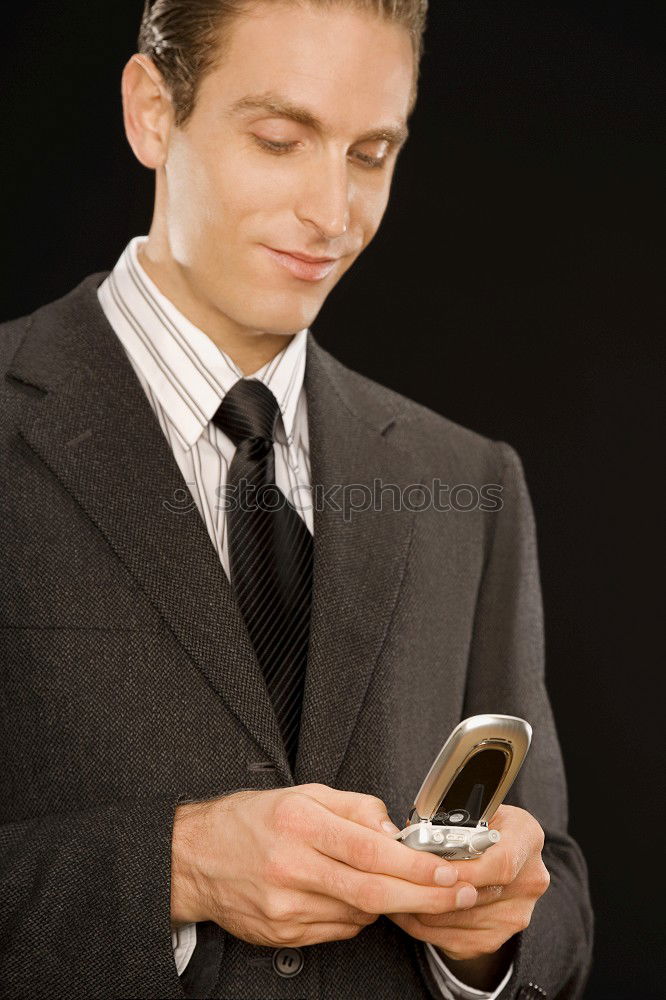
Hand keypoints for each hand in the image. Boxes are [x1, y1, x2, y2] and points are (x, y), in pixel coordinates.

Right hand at [170, 783, 476, 948]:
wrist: (195, 858)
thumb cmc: (249, 821)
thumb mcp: (302, 793)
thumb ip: (354, 807)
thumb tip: (395, 830)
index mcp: (299, 824)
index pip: (370, 850)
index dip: (415, 864)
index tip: (447, 868)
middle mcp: (292, 868)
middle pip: (372, 891)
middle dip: (425, 895)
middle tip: (460, 892)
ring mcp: (286, 907)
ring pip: (359, 913)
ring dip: (391, 903)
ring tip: (406, 886)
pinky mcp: (283, 933)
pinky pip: (339, 929)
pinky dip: (359, 915)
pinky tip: (357, 897)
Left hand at [387, 805, 550, 961]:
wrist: (503, 849)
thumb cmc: (482, 824)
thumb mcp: (475, 809)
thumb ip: (453, 820)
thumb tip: (414, 837)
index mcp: (526, 838)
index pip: (501, 864)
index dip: (465, 870)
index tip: (432, 870)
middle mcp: (529, 879)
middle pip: (478, 896)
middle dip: (434, 890)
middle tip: (401, 883)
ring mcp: (516, 913)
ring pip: (462, 922)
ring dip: (426, 911)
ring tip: (399, 895)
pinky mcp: (499, 937)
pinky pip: (458, 940)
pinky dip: (429, 929)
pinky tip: (411, 913)